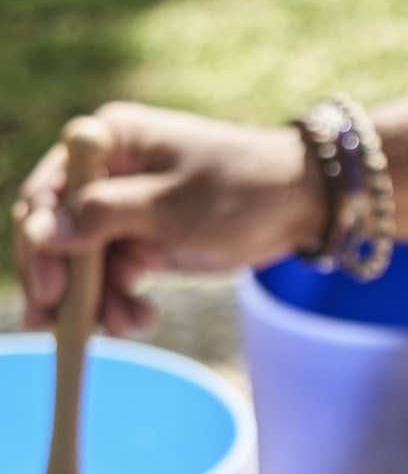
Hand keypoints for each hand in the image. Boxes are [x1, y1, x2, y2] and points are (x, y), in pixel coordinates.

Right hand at [13, 102, 323, 334]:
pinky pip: (117, 275)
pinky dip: (121, 300)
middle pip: (60, 233)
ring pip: (88, 262)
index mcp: (107, 144)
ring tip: (125, 327)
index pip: (47, 194)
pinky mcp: (149, 242)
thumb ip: (103, 216)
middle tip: (57, 328)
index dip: (39, 243)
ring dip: (96, 299)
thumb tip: (41, 233)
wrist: (301, 205)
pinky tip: (139, 320)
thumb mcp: (169, 206)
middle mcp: (108, 174)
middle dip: (62, 282)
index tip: (49, 290)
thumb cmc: (240, 190)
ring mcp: (128, 211)